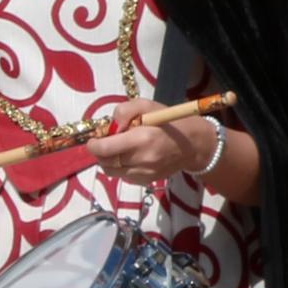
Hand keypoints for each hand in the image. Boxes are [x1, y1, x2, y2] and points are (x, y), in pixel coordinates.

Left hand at [86, 99, 233, 189]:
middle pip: (105, 162)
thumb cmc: (170, 122)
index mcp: (142, 139)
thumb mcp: (147, 106)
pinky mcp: (146, 181)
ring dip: (107, 161)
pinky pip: (123, 177)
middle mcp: (141, 160)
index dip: (93, 145)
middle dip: (99, 152)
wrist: (194, 145)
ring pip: (111, 172)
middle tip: (103, 142)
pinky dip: (119, 167)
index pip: (105, 149)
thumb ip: (124, 111)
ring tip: (116, 149)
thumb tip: (110, 126)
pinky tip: (129, 157)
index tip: (94, 139)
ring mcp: (144, 174)